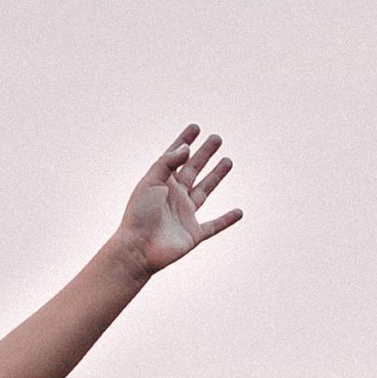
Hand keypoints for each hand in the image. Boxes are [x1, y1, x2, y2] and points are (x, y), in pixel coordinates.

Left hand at [113, 128, 238, 279]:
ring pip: (205, 191)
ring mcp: (185, 215)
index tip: (195, 127)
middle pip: (193, 170)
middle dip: (205, 154)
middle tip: (217, 138)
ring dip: (216, 176)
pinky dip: (227, 220)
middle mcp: (174, 197)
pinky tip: (239, 212)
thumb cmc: (138, 215)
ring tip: (228, 161)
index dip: (184, 142)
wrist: (137, 249)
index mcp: (161, 184)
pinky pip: (214, 226)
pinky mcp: (193, 234)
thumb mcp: (151, 182)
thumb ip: (168, 163)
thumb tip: (187, 148)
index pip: (175, 158)